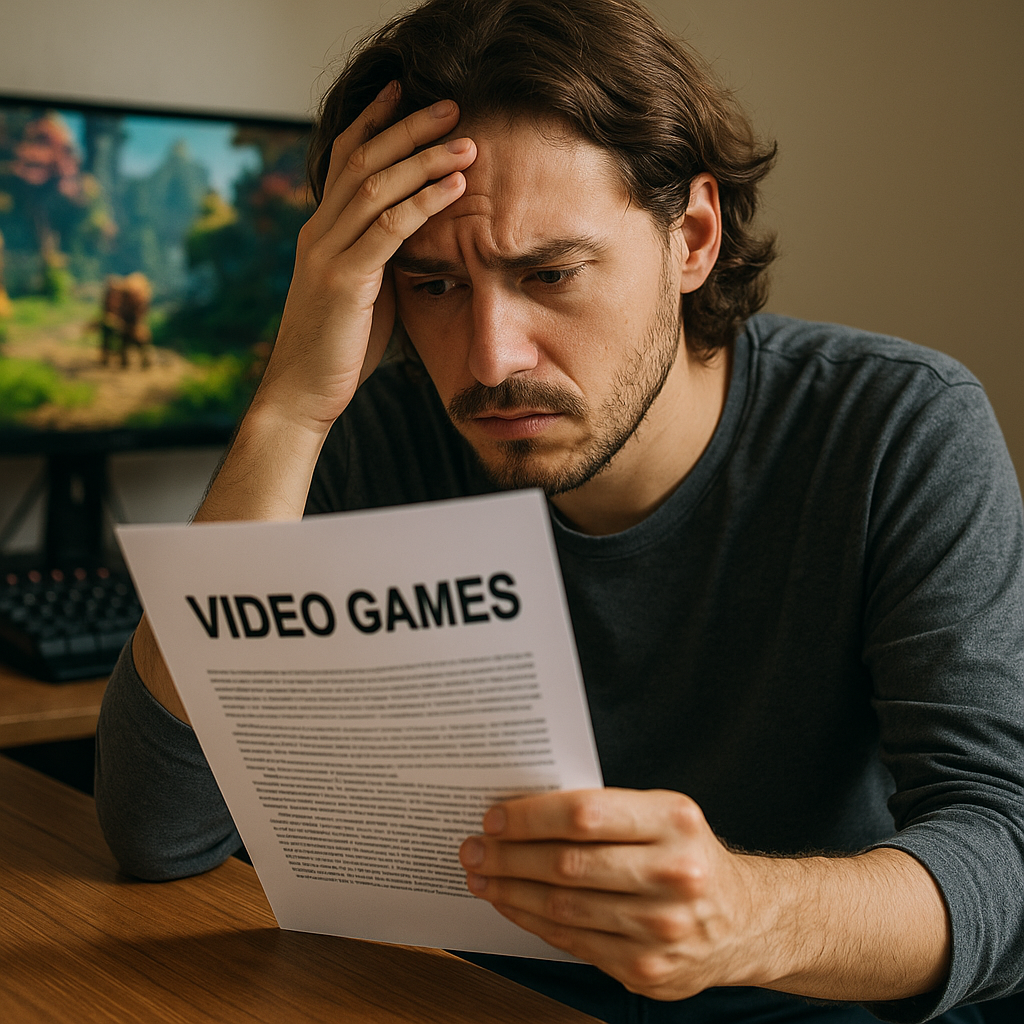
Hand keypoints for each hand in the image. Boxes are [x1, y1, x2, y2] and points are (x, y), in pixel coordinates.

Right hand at [255, 83, 476, 435]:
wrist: (301, 393)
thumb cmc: (339, 348)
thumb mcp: (365, 292)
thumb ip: (382, 258)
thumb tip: (419, 237)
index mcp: (321, 231)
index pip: (344, 160)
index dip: (374, 121)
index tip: (405, 93)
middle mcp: (318, 232)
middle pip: (362, 159)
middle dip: (408, 127)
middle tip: (450, 104)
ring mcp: (327, 254)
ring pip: (375, 185)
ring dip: (424, 158)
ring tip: (466, 140)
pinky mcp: (343, 281)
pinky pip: (388, 229)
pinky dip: (425, 202)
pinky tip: (456, 186)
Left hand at [458, 788, 766, 999]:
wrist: (743, 921)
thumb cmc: (686, 854)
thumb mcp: (662, 815)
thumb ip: (605, 813)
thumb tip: (523, 811)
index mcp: (674, 821)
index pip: (584, 814)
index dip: (530, 816)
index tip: (495, 816)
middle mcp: (672, 874)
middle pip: (567, 864)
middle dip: (508, 856)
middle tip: (473, 848)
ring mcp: (661, 928)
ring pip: (563, 907)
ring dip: (510, 891)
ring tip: (482, 875)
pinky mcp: (647, 969)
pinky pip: (572, 942)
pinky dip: (532, 921)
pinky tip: (511, 904)